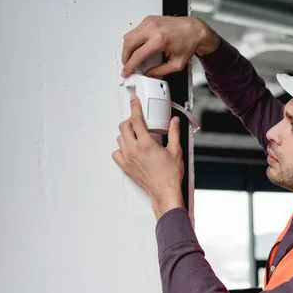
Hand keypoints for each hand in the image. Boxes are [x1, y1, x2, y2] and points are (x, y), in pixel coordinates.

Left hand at [112, 95, 184, 218]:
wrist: (165, 191)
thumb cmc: (170, 175)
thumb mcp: (176, 151)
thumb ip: (174, 133)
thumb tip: (174, 122)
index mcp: (146, 144)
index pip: (136, 119)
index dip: (135, 107)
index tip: (134, 101)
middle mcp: (134, 150)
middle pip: (123, 127)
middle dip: (130, 121)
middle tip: (138, 122)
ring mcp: (128, 159)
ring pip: (119, 139)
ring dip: (126, 134)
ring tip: (136, 136)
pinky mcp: (125, 167)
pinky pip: (116, 153)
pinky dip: (121, 148)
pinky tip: (130, 149)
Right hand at [121, 16, 218, 77]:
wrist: (195, 30)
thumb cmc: (189, 43)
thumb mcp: (177, 64)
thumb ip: (161, 71)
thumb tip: (149, 74)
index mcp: (160, 40)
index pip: (138, 55)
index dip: (129, 66)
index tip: (126, 71)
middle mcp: (153, 28)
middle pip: (129, 43)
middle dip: (125, 57)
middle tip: (127, 65)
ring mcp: (150, 22)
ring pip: (129, 35)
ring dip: (128, 48)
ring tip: (132, 57)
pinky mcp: (149, 19)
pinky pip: (135, 30)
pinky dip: (134, 40)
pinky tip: (139, 47)